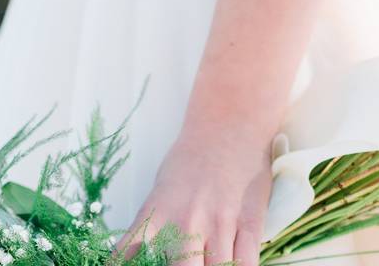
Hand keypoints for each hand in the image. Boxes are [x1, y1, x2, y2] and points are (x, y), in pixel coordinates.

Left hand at [121, 124, 273, 265]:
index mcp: (157, 212)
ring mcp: (219, 225)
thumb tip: (133, 257)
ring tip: (206, 264)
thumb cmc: (191, 158)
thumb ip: (150, 227)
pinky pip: (245, 265)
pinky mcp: (250, 225)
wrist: (229, 125)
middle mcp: (186, 222)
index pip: (129, 252)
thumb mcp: (160, 190)